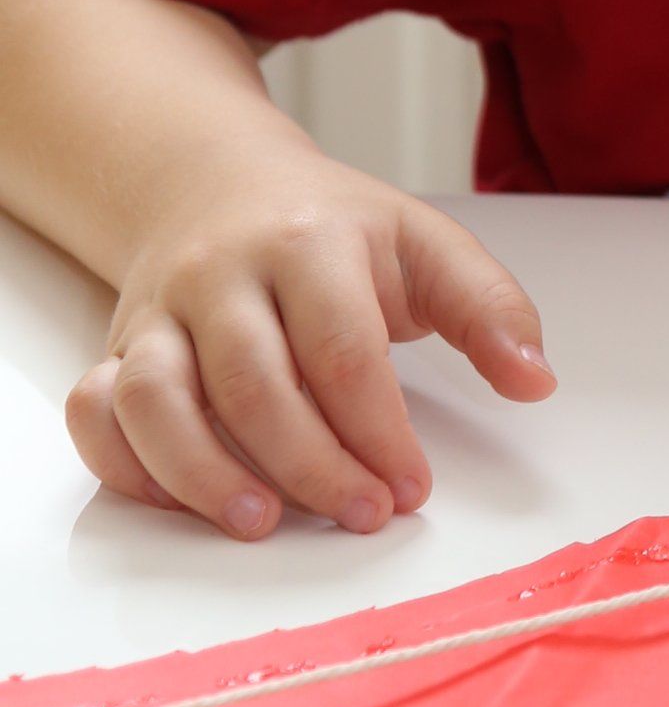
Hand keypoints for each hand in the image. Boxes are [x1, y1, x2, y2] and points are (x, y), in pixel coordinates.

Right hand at [65, 144, 553, 539]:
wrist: (217, 183)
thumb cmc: (334, 229)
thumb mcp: (425, 244)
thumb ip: (488, 307)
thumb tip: (535, 379)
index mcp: (310, 242)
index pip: (341, 347)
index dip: (378, 430)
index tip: (411, 487)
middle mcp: (223, 274)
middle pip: (253, 383)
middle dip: (311, 463)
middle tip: (362, 514)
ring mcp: (160, 311)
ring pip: (156, 397)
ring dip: (203, 474)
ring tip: (263, 523)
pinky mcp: (116, 347)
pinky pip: (96, 411)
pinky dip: (128, 465)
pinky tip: (185, 502)